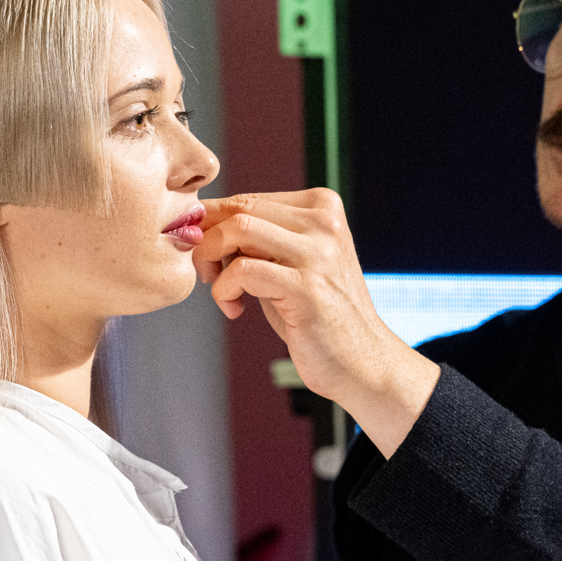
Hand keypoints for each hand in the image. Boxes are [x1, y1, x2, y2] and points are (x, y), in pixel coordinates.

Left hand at [197, 189, 439, 457]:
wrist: (362, 361)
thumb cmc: (317, 314)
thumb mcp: (289, 262)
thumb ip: (257, 238)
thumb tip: (199, 220)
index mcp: (322, 206)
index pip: (246, 199)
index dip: (211, 225)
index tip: (204, 254)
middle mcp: (324, 221)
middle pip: (239, 209)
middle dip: (205, 240)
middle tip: (204, 271)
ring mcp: (318, 253)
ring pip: (238, 229)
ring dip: (210, 258)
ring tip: (216, 286)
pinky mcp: (307, 287)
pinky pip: (243, 270)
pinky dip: (224, 289)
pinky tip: (234, 309)